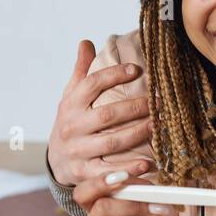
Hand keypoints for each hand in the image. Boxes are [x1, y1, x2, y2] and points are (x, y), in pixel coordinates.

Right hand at [47, 40, 152, 185]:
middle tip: (159, 101)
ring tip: (159, 126)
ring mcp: (78, 151)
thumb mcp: (71, 97)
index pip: (91, 85)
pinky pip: (109, 172)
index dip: (113, 75)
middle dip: (135, 107)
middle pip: (107, 115)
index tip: (137, 69)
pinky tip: (148, 164)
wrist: (56, 161)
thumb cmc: (72, 123)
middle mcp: (72, 127)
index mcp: (70, 105)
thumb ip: (81, 72)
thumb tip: (86, 42)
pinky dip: (129, 169)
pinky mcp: (85, 173)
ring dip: (138, 134)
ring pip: (111, 142)